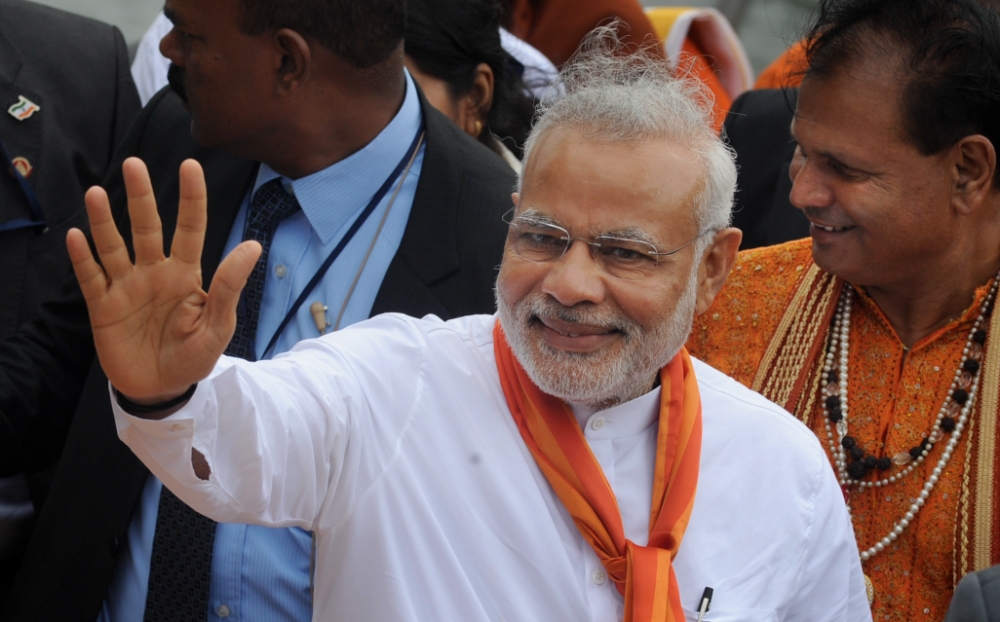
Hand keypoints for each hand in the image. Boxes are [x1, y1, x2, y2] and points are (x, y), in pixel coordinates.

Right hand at [67, 158, 260, 400]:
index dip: (191, 198)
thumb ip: (229, 286)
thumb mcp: (218, 325)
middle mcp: (154, 273)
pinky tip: (77, 236)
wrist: (161, 390)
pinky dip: (83, 259)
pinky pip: (91, 278)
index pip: (190, 228)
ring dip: (104, 221)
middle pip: (147, 227)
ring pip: (114, 246)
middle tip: (134, 164)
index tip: (190, 165)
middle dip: (140, 196)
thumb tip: (253, 245)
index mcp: (185, 274)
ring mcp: (127, 287)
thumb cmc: (194, 357)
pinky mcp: (103, 307)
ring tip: (94, 192)